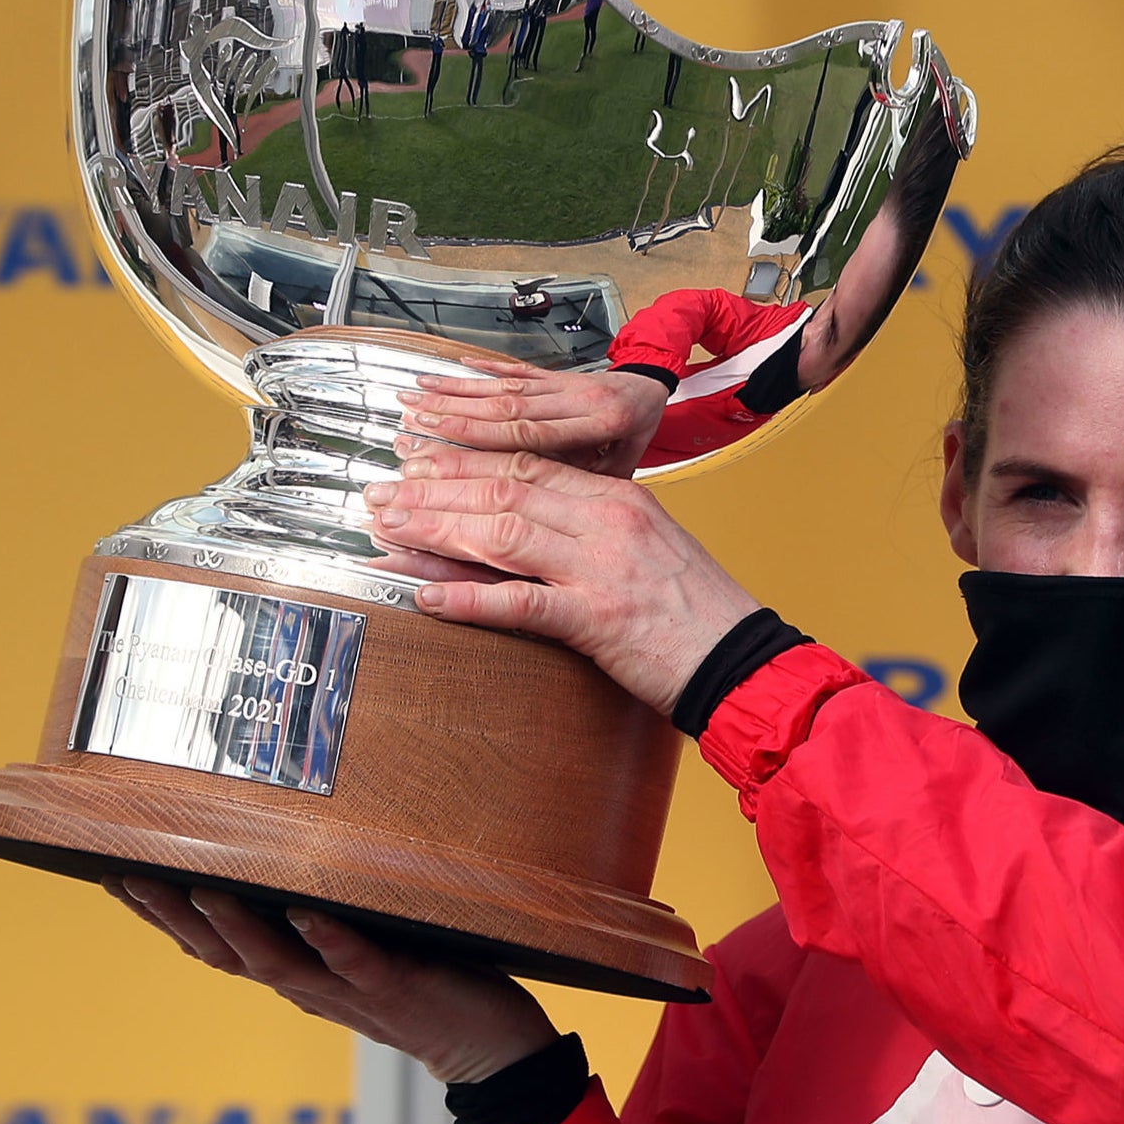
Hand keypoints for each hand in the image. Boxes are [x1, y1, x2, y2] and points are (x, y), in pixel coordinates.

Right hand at [110, 877, 555, 1083]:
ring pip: (276, 962)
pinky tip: (309, 911)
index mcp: (296, 972)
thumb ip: (324, 911)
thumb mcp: (362, 943)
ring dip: (237, 926)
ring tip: (202, 886)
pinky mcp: (397, 988)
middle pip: (224, 953)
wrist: (492, 1049)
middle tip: (127, 874)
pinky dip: (330, 938)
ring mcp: (350, 989)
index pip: (212, 945)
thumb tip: (285, 852)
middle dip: (173, 916)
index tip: (111, 874)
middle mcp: (309, 984)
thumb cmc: (429, 982)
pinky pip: (357, 961)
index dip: (160, 915)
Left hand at [366, 442, 758, 714]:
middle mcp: (607, 522)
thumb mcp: (648, 550)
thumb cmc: (698, 615)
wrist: (743, 661)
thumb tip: (531, 531)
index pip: (526, 465)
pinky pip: (519, 604)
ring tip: (386, 533)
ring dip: (434, 533)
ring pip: (501, 534)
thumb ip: (592, 531)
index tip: (417, 462)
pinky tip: (425, 597)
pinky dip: (467, 600)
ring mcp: (601, 569)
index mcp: (620, 499)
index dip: (463, 462)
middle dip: (432, 492)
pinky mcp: (598, 621)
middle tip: (380, 496)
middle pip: (502, 492)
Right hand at [400, 365, 668, 476]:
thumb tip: (538, 510)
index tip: (439, 440)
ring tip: (418, 392)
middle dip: (454, 413)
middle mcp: (576, 398)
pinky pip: (516, 371)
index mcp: (595, 424)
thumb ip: (585, 486)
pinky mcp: (554, 374)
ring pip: (505, 386)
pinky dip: (484, 369)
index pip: (527, 433)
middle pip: (506, 407)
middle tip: (412, 418)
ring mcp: (563, 383)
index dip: (479, 437)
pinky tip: (456, 367)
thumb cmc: (638, 438)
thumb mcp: (624, 470)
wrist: (656, 391)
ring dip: (458, 389)